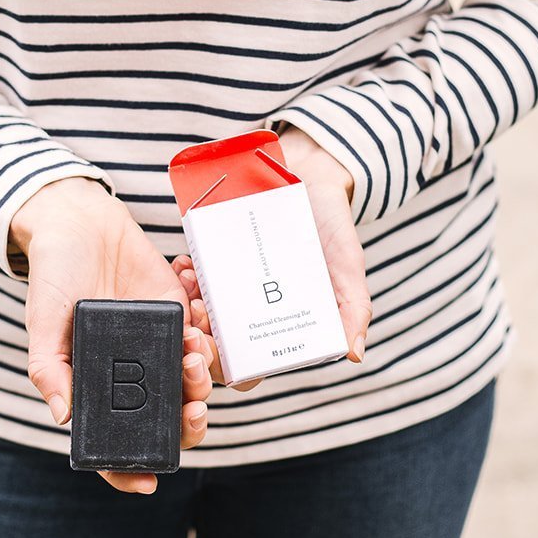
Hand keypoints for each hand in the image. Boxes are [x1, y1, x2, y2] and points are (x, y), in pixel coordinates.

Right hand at [10, 178, 215, 496]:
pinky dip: (210, 335)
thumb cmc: (54, 275)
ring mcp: (158, 348)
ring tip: (191, 346)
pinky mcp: (180, 316)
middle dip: (188, 423)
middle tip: (193, 407)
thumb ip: (49, 367)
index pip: (113, 441)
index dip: (127, 470)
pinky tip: (198, 314)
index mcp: (97, 386)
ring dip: (202, 377)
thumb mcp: (43, 321)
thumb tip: (63, 416)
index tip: (148, 483)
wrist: (82, 221)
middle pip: (168, 420)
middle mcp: (131, 376)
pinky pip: (206, 339)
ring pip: (194, 384)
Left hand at [171, 127, 371, 383]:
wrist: (309, 171)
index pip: (247, 367)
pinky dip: (183, 276)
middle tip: (198, 313)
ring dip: (185, 306)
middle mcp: (250, 312)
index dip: (228, 365)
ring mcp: (228, 286)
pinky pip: (188, 277)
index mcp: (279, 326)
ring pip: (194, 314)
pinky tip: (186, 265)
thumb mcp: (346, 266)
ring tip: (192, 285)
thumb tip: (354, 353)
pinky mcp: (211, 259)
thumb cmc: (331, 226)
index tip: (218, 347)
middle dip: (198, 336)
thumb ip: (353, 307)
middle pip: (213, 344)